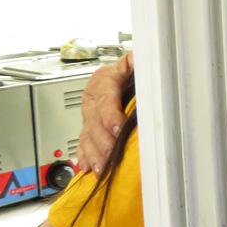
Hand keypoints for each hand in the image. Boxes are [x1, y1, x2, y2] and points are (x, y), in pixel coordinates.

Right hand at [78, 51, 132, 173]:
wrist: (124, 73)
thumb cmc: (131, 68)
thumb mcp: (134, 60)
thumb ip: (137, 60)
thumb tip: (142, 59)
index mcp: (104, 79)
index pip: (105, 98)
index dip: (110, 114)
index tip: (118, 127)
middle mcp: (93, 98)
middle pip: (94, 120)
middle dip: (102, 139)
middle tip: (111, 152)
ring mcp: (89, 113)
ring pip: (88, 134)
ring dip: (93, 152)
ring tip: (100, 166)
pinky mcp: (90, 126)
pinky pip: (84, 142)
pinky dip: (85, 155)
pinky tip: (87, 166)